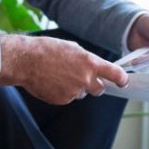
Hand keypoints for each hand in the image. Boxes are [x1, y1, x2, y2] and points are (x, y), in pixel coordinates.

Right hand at [0, 34, 128, 103]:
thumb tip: (94, 67)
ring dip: (75, 88)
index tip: (123, 82)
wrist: (25, 60)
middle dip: (95, 86)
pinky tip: (52, 82)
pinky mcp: (63, 100)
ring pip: (81, 94)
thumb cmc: (47, 50)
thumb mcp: (73, 48)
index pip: (115, 74)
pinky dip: (63, 93)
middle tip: (83, 78)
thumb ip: (87, 60)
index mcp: (90, 63)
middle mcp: (85, 79)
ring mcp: (74, 91)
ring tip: (59, 75)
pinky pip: (68, 98)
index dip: (121, 79)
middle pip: (100, 89)